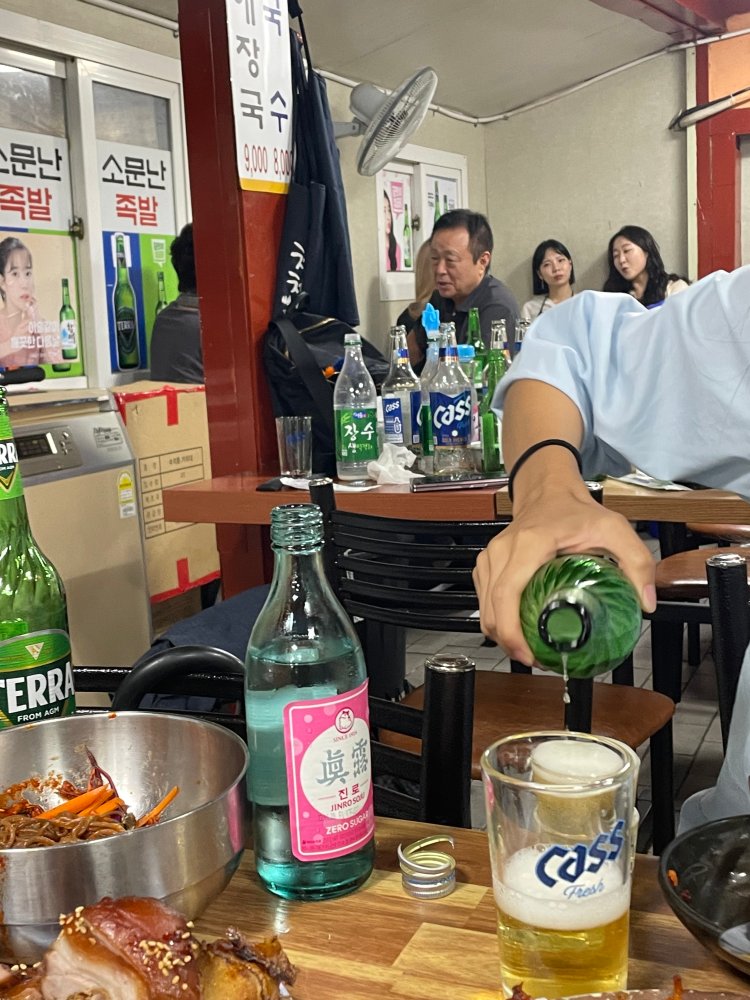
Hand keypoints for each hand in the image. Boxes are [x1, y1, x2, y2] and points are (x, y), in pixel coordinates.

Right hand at [473, 484, 656, 663]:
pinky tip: (517, 630)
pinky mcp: (487, 564)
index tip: (529, 654)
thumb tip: (646, 602)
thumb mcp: (614, 529)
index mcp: (528, 545)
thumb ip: (637, 562)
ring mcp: (490, 558)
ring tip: (529, 649)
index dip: (512, 631)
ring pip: (483, 608)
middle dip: (509, 643)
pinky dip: (497, 620)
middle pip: (490, 609)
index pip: (507, 594)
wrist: (548, 490)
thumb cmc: (574, 510)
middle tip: (536, 660)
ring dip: (502, 634)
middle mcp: (502, 551)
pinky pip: (484, 600)